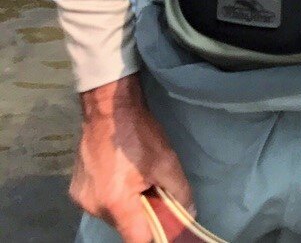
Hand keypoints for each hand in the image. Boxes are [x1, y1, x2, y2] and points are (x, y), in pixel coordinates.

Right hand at [70, 74, 193, 242]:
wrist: (108, 107)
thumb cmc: (139, 132)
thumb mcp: (166, 160)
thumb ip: (180, 192)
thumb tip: (189, 214)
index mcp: (116, 203)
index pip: (138, 240)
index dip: (155, 234)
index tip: (164, 222)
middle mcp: (94, 207)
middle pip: (124, 227)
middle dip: (141, 214)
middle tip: (151, 189)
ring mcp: (82, 199)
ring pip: (112, 215)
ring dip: (125, 205)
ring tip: (134, 178)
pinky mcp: (75, 190)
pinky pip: (99, 203)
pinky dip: (111, 196)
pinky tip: (118, 175)